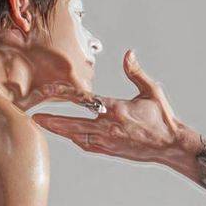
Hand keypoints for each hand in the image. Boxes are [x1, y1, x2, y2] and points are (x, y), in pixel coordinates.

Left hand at [34, 51, 194, 165]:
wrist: (170, 145)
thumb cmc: (162, 118)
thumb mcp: (151, 91)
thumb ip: (136, 72)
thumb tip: (127, 53)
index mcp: (117, 109)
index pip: (85, 101)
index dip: (66, 96)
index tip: (51, 93)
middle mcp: (109, 127)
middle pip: (74, 124)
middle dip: (53, 121)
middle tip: (35, 118)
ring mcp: (108, 142)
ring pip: (78, 136)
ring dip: (61, 131)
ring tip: (45, 126)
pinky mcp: (111, 151)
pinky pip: (88, 146)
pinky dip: (76, 139)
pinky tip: (68, 136)